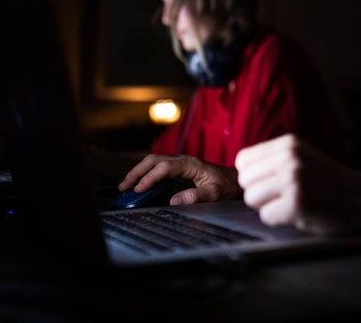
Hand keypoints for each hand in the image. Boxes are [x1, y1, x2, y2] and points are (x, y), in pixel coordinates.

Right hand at [118, 154, 241, 204]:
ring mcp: (181, 163)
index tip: (138, 189)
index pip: (165, 167)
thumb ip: (196, 196)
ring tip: (127, 186)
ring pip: (155, 162)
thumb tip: (174, 201)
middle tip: (125, 186)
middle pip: (155, 160)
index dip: (150, 177)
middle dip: (138, 172)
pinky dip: (147, 174)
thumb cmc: (227, 186)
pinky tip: (140, 184)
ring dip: (140, 172)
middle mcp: (184, 161)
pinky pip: (159, 168)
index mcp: (191, 164)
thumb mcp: (215, 193)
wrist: (236, 181)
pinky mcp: (180, 169)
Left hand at [236, 134, 360, 235]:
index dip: (254, 176)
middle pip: (244, 181)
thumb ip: (276, 159)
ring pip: (251, 198)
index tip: (273, 182)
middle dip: (260, 192)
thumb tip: (241, 172)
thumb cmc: (332, 182)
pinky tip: (300, 213)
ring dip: (269, 206)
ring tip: (292, 203)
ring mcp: (294, 179)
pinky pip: (266, 216)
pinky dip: (280, 220)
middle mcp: (290, 157)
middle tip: (285, 195)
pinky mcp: (297, 202)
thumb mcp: (305, 157)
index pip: (243, 160)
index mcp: (290, 143)